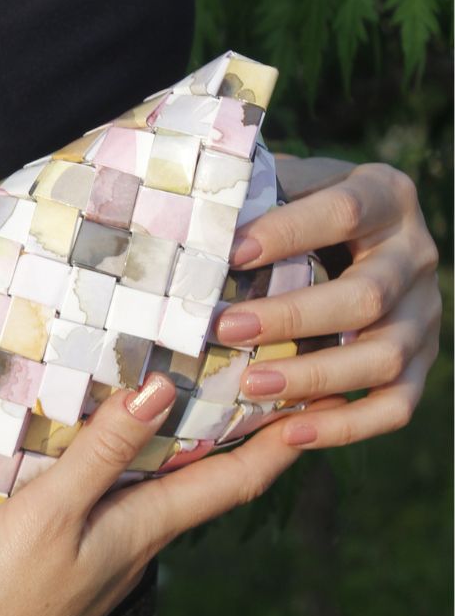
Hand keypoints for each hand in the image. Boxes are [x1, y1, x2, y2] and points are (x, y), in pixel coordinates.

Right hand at [0, 373, 336, 615]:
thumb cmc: (4, 596)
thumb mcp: (51, 512)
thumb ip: (103, 453)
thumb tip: (163, 388)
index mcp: (144, 531)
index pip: (230, 481)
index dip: (277, 444)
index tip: (318, 404)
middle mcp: (138, 549)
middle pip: (205, 487)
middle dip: (240, 441)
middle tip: (262, 390)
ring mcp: (105, 564)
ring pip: (164, 500)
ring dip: (189, 457)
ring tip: (199, 411)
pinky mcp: (72, 571)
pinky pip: (124, 513)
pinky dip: (139, 477)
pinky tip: (117, 464)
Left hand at [213, 159, 440, 448]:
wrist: (358, 237)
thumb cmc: (302, 209)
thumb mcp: (290, 182)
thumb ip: (255, 188)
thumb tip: (191, 206)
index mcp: (386, 197)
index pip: (344, 212)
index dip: (288, 233)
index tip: (230, 253)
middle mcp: (415, 255)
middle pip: (366, 295)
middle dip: (292, 317)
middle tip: (226, 329)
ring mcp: (424, 314)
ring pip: (385, 356)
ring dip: (314, 376)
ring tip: (250, 386)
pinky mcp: (422, 363)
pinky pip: (396, 405)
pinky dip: (347, 426)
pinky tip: (290, 433)